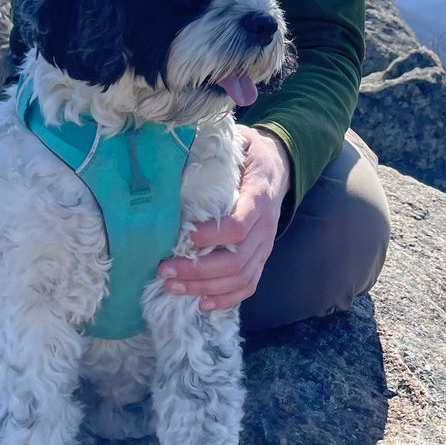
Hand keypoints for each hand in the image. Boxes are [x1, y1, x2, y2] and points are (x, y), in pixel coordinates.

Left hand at [158, 127, 291, 309]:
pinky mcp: (262, 257)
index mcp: (258, 195)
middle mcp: (265, 225)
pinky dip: (226, 298)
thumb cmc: (250, 154)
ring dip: (205, 287)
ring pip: (241, 276)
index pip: (239, 224)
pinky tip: (201, 303)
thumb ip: (218, 147)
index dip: (213, 235)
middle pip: (236, 258)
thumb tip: (180, 142)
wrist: (280, 166)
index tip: (186, 236)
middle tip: (165, 270)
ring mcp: (266, 245)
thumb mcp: (239, 141)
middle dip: (198, 270)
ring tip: (173, 287)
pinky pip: (250, 284)